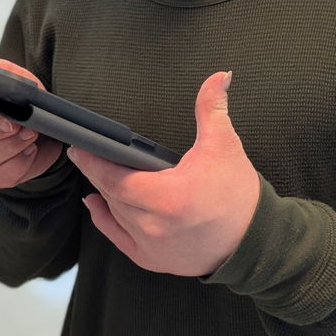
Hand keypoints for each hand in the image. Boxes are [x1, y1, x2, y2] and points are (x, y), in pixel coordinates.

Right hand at [0, 59, 63, 188]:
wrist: (47, 130)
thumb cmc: (25, 104)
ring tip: (29, 133)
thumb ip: (6, 72)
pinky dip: (21, 161)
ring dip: (11, 144)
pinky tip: (30, 149)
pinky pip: (4, 173)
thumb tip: (2, 77)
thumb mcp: (18, 80)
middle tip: (13, 123)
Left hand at [67, 71, 260, 276]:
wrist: (255, 241)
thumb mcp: (224, 147)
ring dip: (105, 192)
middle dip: (97, 172)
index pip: (115, 177)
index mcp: (168, 197)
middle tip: (84, 152)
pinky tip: (96, 202)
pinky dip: (105, 220)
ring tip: (96, 170)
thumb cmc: (239, 196)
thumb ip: (212, 108)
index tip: (80, 146)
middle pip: (112, 194)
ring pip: (115, 214)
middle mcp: (154, 226)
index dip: (93, 161)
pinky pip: (118, 238)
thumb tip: (219, 75)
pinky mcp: (154, 259)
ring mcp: (152, 246)